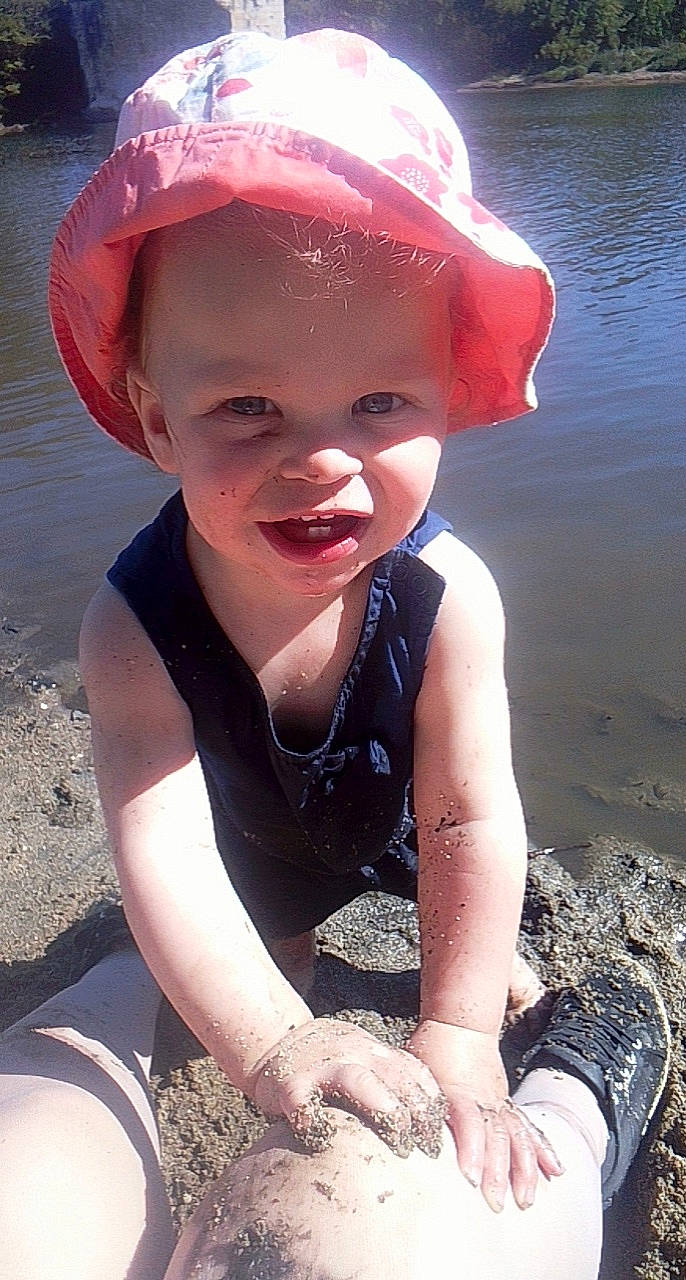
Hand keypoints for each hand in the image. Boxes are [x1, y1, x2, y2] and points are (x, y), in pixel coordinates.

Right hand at [246, 1017, 445, 1157]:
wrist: (277, 1040)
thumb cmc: (331, 1063)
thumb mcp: (366, 1060)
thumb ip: (392, 1081)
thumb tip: (432, 1124)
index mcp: (375, 1051)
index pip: (415, 1074)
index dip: (432, 1106)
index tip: (440, 1139)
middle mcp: (353, 1053)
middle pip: (395, 1077)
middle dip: (416, 1113)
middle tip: (426, 1150)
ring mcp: (323, 1066)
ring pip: (360, 1081)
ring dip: (383, 1109)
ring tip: (396, 1141)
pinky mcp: (291, 1084)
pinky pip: (303, 1104)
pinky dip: (314, 1123)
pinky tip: (324, 1141)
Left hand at [406, 1019, 562, 1211]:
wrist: (459, 1025)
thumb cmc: (430, 1049)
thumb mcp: (414, 1069)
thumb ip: (411, 1100)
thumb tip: (396, 1129)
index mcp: (459, 1092)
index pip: (468, 1122)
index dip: (471, 1149)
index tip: (470, 1178)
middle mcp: (485, 1100)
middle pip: (496, 1136)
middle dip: (499, 1172)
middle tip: (495, 1203)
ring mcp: (500, 1103)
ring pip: (517, 1136)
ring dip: (524, 1170)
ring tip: (526, 1200)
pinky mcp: (508, 1105)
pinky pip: (529, 1128)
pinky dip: (543, 1150)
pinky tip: (555, 1172)